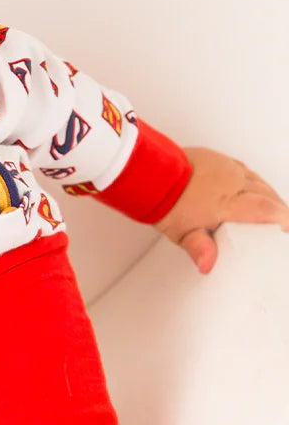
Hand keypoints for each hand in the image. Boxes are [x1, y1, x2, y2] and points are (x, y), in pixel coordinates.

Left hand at [157, 147, 287, 272]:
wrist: (150, 171)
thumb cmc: (164, 200)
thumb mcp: (180, 231)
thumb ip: (198, 247)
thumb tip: (207, 265)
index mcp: (227, 201)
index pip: (266, 209)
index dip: (283, 219)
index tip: (288, 229)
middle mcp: (234, 182)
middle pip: (268, 195)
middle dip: (279, 210)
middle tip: (282, 224)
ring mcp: (229, 168)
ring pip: (259, 182)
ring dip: (269, 196)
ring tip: (273, 210)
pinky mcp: (222, 160)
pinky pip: (247, 171)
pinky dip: (256, 183)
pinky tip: (253, 190)